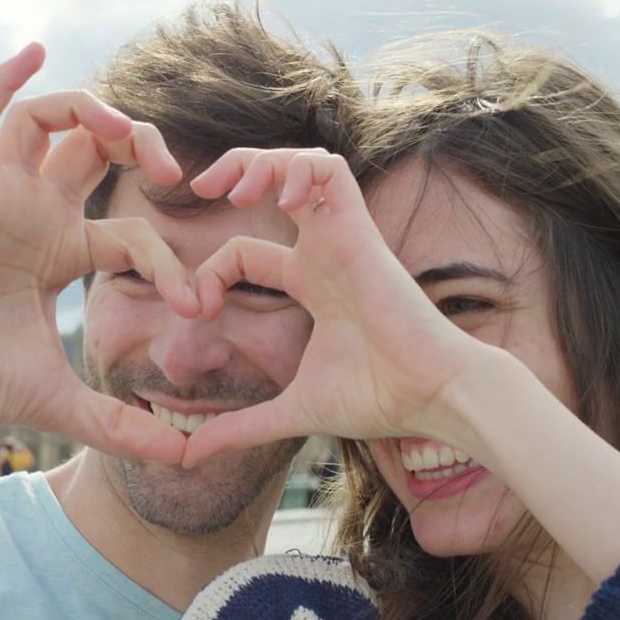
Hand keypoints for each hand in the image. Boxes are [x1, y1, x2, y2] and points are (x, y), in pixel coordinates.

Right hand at [0, 43, 197, 462]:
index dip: (169, 260)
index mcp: (58, 253)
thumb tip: (185, 459)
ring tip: (130, 134)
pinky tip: (35, 48)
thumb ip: (120, 425)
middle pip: (95, 150)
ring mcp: (3, 193)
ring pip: (51, 120)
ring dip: (97, 112)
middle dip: (141, 145)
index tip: (195, 303)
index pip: (130, 232)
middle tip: (175, 170)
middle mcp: (34, 214)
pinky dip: (6, 76)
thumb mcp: (63, 400)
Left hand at [181, 149, 486, 465]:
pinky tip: (275, 196)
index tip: (196, 307)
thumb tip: (188, 457)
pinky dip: (297, 167)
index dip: (211, 270)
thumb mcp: (291, 412)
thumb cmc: (379, 400)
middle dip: (233, 171)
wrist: (431, 397)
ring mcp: (342, 237)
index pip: (245, 253)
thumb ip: (239, 429)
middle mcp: (323, 253)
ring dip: (262, 162)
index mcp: (309, 284)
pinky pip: (329, 169)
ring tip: (237, 192)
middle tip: (198, 188)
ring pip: (301, 164)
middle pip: (275, 184)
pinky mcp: (360, 229)